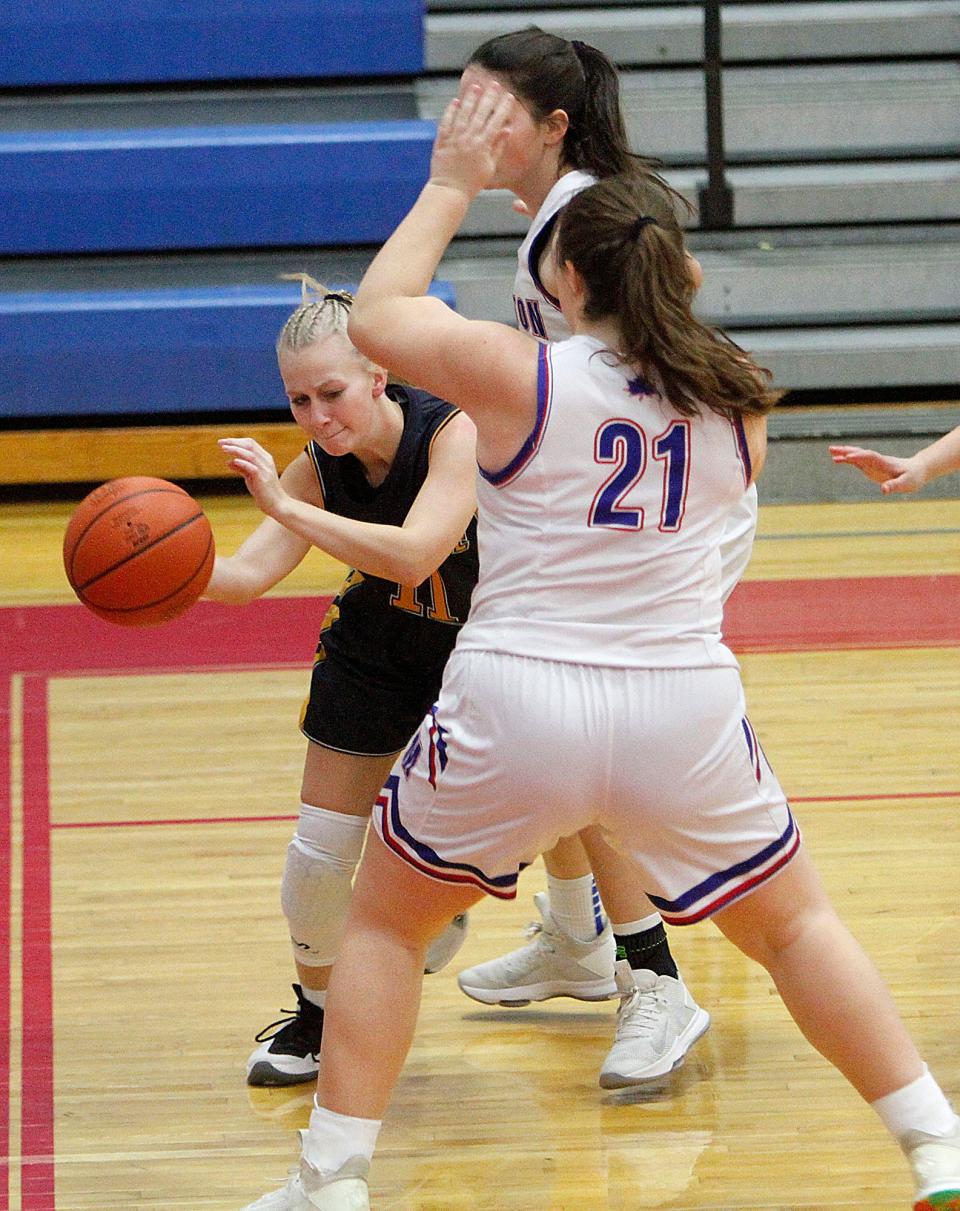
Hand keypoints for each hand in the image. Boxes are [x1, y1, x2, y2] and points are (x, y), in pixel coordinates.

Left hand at [218, 437, 287, 514]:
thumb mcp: (251, 478)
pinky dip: (242, 462)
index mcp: (265, 459)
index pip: (250, 443)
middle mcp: (266, 461)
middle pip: (249, 445)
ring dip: (235, 450)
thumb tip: (228, 462)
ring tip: (223, 448)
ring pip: (250, 454)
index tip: (223, 442)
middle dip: (233, 442)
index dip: (236, 441)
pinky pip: (252, 467)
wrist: (277, 505)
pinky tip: (233, 461)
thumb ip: (242, 468)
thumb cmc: (264, 492)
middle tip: (220, 442)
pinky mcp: (262, 479)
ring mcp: (265, 469)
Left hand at [429, 80, 514, 199]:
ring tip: (476, 87)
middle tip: (495, 84)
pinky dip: (450, 111)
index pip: (495, 122)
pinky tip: (456, 101)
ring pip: (463, 114)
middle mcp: (469, 139)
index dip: (503, 108)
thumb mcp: (489, 168)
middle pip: (480, 113)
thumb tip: (506, 131)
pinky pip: (446, 122)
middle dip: (489, 97)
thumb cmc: (471, 183)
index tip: (509, 97)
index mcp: (483, 146)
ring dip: (471, 99)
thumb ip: (497, 147)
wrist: (449, 191)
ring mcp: (454, 139)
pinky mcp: (442, 141)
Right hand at [828, 445, 923, 493]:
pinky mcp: (871, 467)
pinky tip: (836, 460)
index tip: (847, 457)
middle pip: (860, 453)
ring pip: (857, 456)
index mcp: (885, 463)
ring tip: (830, 451)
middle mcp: (877, 460)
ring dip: (844, 453)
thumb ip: (894, 486)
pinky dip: (846, 460)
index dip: (859, 456)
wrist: (917, 470)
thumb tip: (883, 490)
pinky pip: (856, 462)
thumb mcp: (906, 483)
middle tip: (832, 449)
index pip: (870, 457)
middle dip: (847, 451)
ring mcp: (873, 463)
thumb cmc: (913, 477)